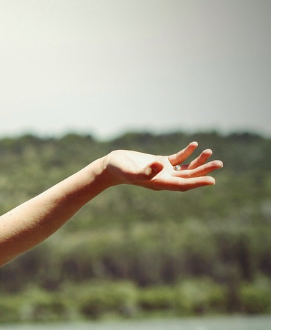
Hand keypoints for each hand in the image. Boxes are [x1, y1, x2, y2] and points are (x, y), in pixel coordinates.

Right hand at [102, 142, 222, 191]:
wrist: (110, 167)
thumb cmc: (119, 170)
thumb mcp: (130, 170)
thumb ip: (145, 171)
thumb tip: (160, 166)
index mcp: (159, 183)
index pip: (182, 184)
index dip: (197, 182)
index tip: (212, 180)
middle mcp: (163, 178)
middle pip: (188, 176)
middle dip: (203, 171)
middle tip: (219, 164)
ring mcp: (162, 171)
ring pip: (185, 168)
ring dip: (198, 162)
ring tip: (210, 153)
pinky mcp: (159, 163)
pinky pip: (177, 159)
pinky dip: (186, 153)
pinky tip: (194, 145)